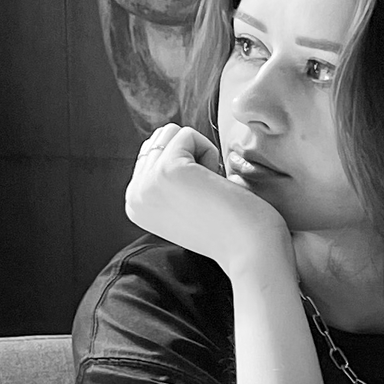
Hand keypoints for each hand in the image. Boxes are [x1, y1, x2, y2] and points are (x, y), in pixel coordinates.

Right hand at [125, 124, 287, 271]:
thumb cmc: (230, 226)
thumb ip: (166, 178)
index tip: (198, 201)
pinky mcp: (166, 170)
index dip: (185, 165)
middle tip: (205, 194)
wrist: (250, 250)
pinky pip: (188, 135)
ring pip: (171, 133)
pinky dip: (210, 154)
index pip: (152, 152)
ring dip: (199, 155)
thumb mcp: (184, 202)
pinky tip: (215, 187)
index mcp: (135, 204)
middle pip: (159, 138)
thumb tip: (165, 137)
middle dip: (190, 156)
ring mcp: (145, 184)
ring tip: (208, 190)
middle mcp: (134, 195)